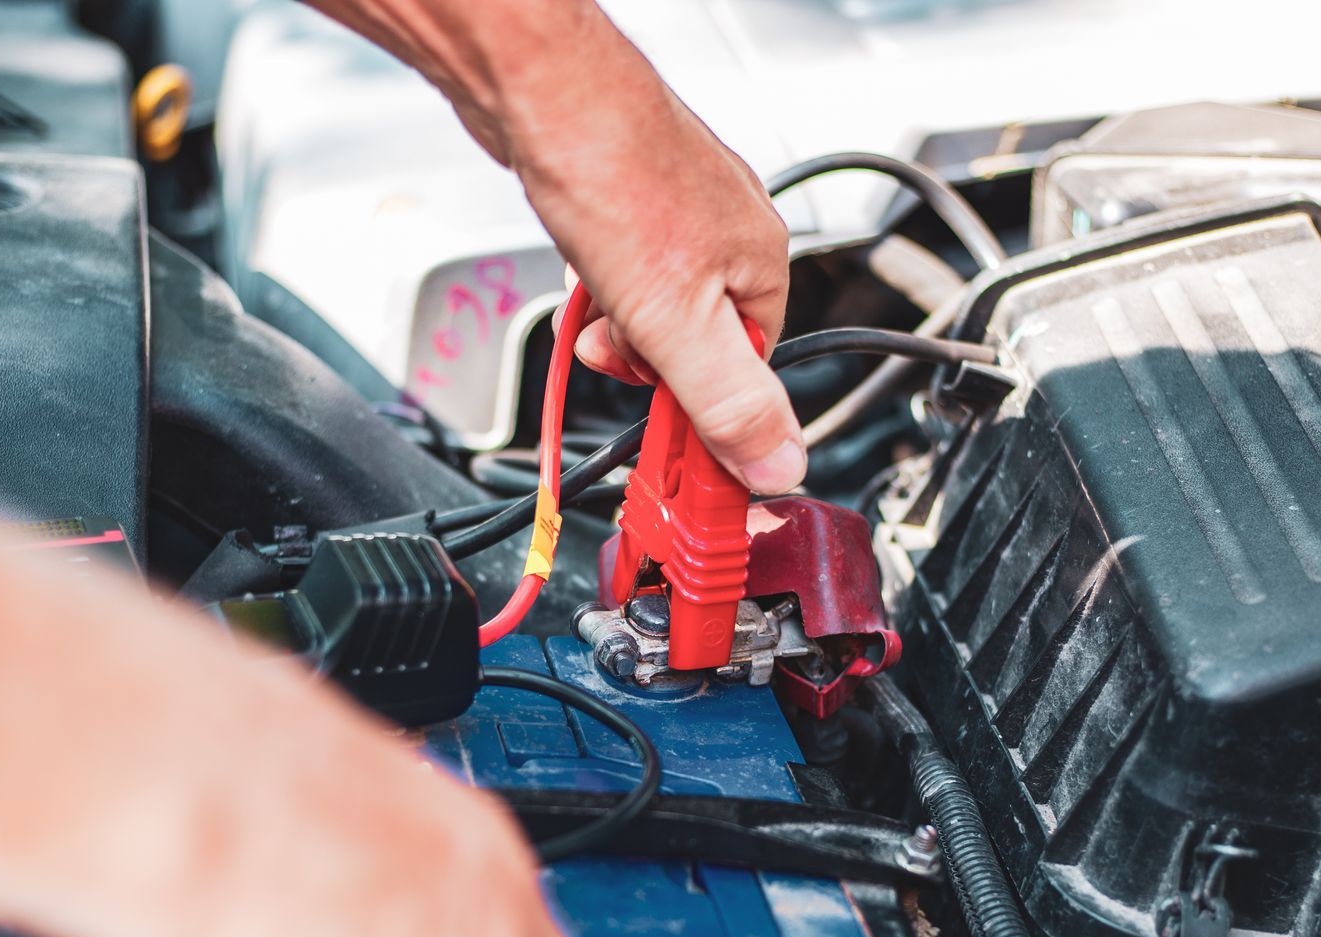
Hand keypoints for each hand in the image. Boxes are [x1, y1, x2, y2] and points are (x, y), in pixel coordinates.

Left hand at [516, 44, 803, 492]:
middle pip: (699, 345)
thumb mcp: (675, 323)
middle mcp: (733, 234)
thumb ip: (729, 402)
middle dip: (649, 361)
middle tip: (613, 349)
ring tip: (593, 297)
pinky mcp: (637, 196)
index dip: (700, 411)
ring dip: (618, 322)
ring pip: (657, 306)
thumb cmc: (612, 173)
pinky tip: (582, 262)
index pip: (747, 379)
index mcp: (763, 266)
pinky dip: (600, 280)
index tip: (666, 444)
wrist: (541, 87)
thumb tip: (779, 464)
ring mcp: (685, 212)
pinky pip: (627, 267)